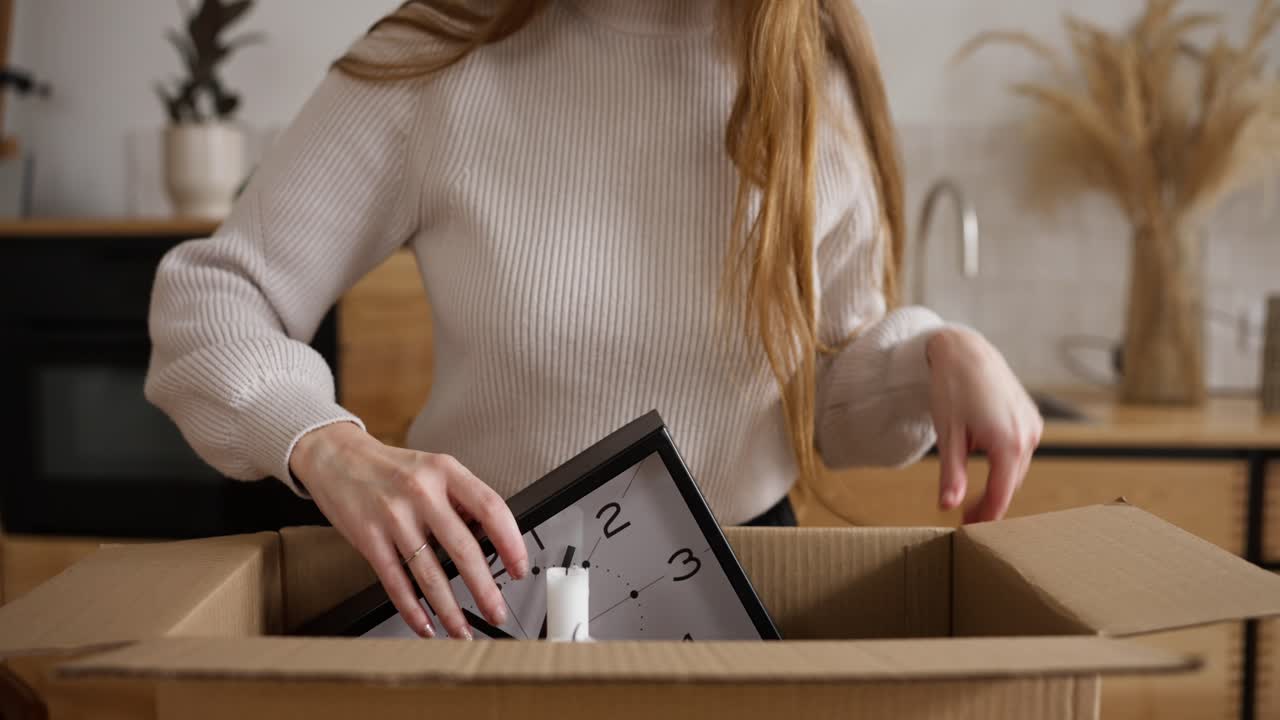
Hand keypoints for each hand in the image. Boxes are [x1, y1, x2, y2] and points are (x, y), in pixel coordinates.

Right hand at [290, 423, 527, 638]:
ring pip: (429, 573)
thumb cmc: (391, 469)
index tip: (519, 568)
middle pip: (463, 548)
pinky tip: (425, 624)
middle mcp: (421, 492)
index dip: (511, 542)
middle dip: (484, 588)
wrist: (337, 457)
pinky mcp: (368, 538)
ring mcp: (393, 516)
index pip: (490, 508)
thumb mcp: (433, 468)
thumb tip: (492, 540)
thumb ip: (461, 500)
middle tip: (497, 611)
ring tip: (463, 629)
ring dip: (449, 609)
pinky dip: (412, 609)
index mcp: (446, 471)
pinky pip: (395, 581)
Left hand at [926, 328, 1042, 523]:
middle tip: (965, 519)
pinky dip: (1005, 464)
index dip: (985, 517)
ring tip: (974, 500)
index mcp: (1008, 443)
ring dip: (998, 484)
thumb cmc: (952, 389)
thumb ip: (951, 474)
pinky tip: (988, 469)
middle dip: (990, 503)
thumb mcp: (948, 435)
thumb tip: (948, 507)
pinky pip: (1019, 451)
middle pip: (1010, 484)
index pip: (1001, 495)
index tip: (968, 530)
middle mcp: (1028, 436)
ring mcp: (1033, 426)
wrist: (965, 351)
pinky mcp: (1031, 418)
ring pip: (1016, 468)